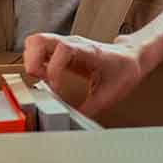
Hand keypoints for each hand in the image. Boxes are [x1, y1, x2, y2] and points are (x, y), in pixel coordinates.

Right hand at [23, 33, 145, 116]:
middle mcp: (73, 43)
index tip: (55, 89)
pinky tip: (47, 78)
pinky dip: (35, 63)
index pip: (62, 49)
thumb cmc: (123, 70)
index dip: (53, 69)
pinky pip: (38, 49)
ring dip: (31, 62)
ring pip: (35, 42)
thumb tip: (73, 123)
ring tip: (44, 80)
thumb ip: (90, 109)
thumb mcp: (110, 94)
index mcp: (88, 51)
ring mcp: (65, 44)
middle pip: (39, 40)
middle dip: (32, 63)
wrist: (130, 57)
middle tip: (42, 82)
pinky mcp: (60, 49)